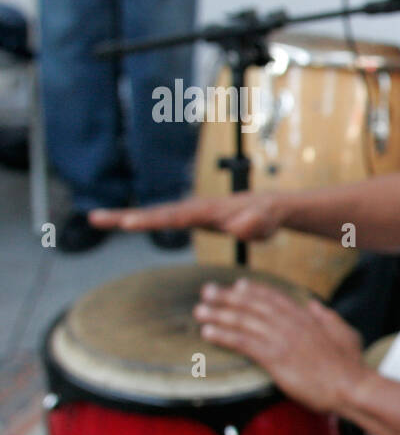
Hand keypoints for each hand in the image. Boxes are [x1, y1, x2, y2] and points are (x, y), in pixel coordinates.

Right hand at [89, 193, 284, 240]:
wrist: (269, 207)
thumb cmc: (267, 217)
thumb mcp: (265, 223)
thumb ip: (254, 225)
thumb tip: (238, 227)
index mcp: (207, 211)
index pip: (175, 217)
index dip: (152, 221)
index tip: (128, 224)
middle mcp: (194, 208)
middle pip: (156, 212)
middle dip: (126, 215)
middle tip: (95, 218)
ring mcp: (190, 211)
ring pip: (154, 213)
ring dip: (125, 215)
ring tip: (96, 218)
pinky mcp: (190, 216)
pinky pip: (160, 218)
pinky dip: (139, 219)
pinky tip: (119, 223)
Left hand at [194, 279, 363, 412]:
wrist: (351, 387)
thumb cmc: (351, 365)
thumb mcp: (346, 333)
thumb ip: (328, 317)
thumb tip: (314, 305)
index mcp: (307, 317)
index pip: (275, 298)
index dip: (253, 290)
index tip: (237, 285)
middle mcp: (292, 323)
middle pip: (253, 305)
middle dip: (228, 296)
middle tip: (207, 291)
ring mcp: (282, 339)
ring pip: (244, 321)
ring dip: (219, 314)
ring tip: (199, 311)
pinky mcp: (275, 358)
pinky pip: (243, 342)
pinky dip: (224, 335)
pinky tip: (208, 332)